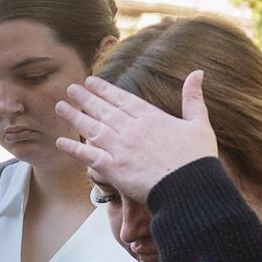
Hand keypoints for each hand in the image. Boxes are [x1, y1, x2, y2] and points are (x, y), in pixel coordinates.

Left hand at [55, 70, 217, 203]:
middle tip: (71, 89)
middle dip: (86, 98)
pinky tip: (61, 143)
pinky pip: (90, 156)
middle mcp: (131, 130)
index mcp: (151, 118)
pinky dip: (75, 149)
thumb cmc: (198, 159)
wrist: (190, 189)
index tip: (91, 81)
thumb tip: (198, 73)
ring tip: (61, 106)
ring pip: (93, 129)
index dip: (105, 89)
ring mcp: (121, 149)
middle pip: (104, 110)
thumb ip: (194, 99)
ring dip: (75, 117)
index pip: (122, 99)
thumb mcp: (200, 124)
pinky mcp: (114, 170)